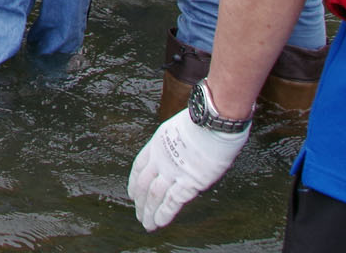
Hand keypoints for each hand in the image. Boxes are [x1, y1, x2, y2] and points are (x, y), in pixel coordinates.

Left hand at [128, 83, 249, 230]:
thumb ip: (176, 142)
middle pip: (144, 184)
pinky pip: (172, 202)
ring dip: (149, 212)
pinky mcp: (189, 181)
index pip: (139, 167)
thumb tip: (182, 149)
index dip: (135, 182)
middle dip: (140, 202)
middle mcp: (160, 158)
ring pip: (154, 195)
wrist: (213, 121)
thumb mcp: (179, 127)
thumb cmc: (204, 120)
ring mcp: (172, 170)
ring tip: (147, 224)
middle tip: (138, 214)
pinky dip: (163, 214)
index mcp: (157, 143)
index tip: (132, 193)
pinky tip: (158, 223)